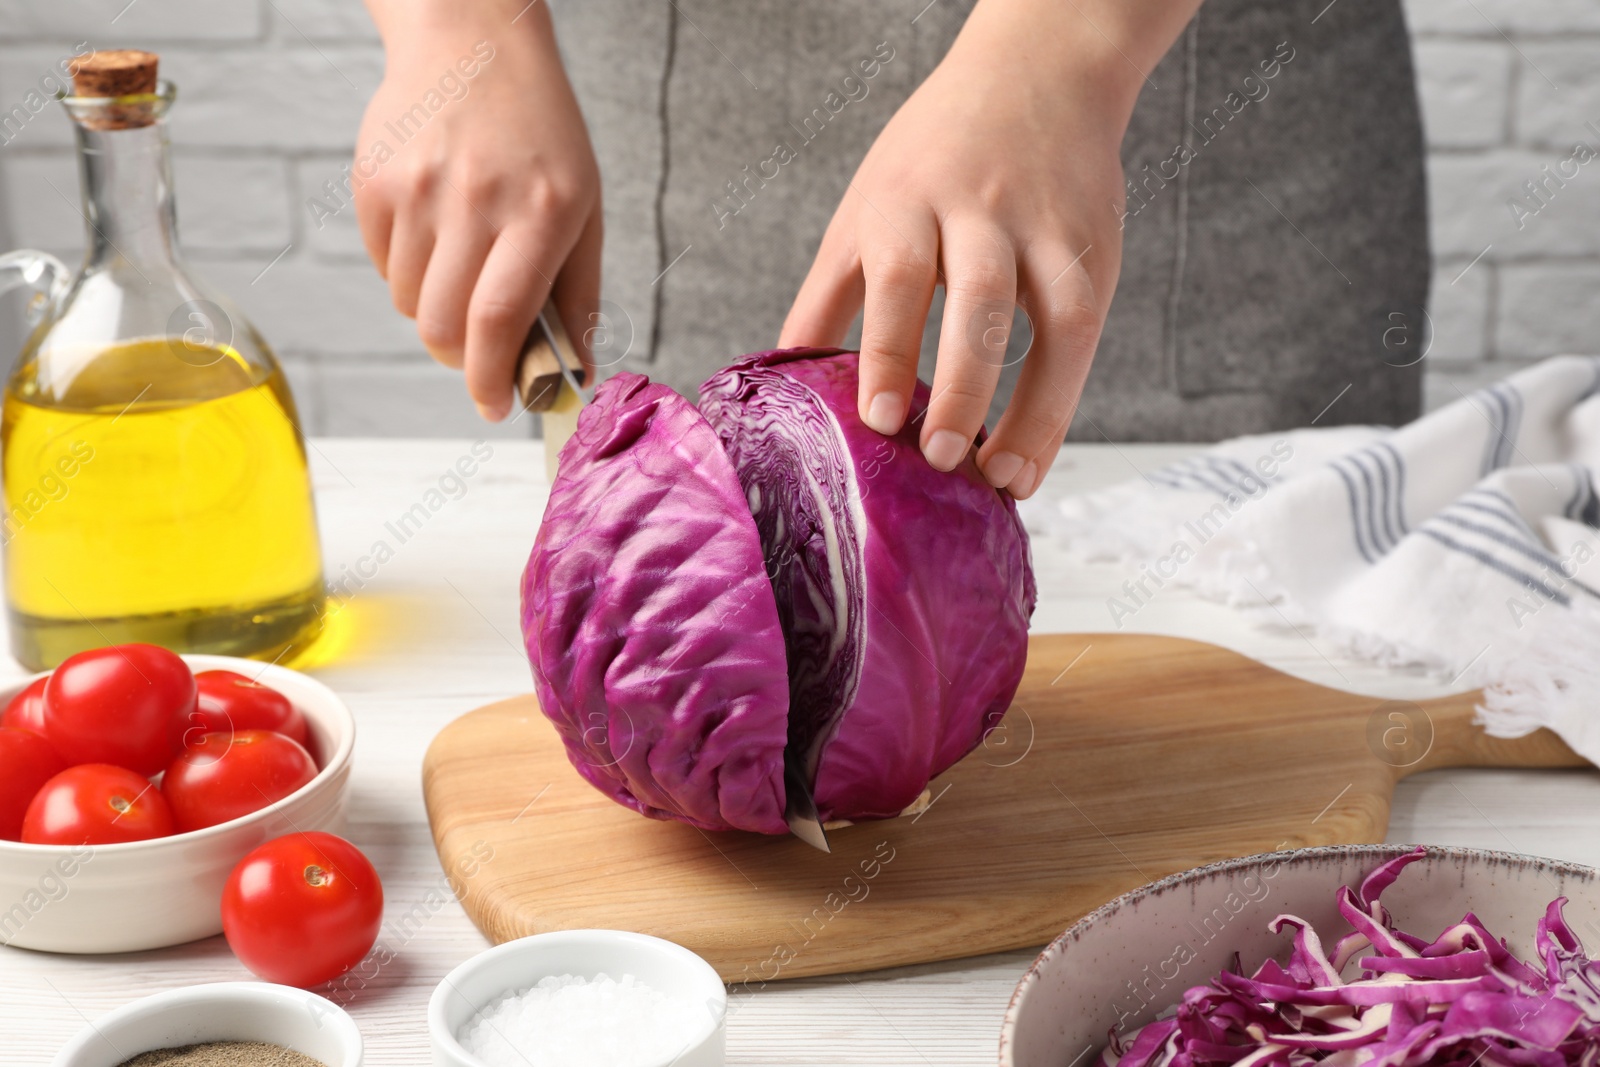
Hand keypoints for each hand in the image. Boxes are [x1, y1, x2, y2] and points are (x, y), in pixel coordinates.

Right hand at [355, 1, 600, 419]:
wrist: (472, 43)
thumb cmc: (541, 136)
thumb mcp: (583, 208)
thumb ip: (578, 297)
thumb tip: (573, 377)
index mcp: (540, 210)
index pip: (499, 320)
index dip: (492, 380)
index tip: (496, 406)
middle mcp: (474, 199)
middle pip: (443, 327)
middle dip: (461, 358)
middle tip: (480, 350)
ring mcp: (416, 188)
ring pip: (408, 303)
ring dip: (434, 310)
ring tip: (464, 265)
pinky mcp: (372, 182)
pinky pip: (380, 267)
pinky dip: (407, 273)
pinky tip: (435, 230)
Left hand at [781, 1, 1190, 498]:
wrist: (1040, 73)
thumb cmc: (935, 156)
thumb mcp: (865, 209)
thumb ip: (828, 295)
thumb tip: (782, 379)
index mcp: (908, 199)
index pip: (900, 276)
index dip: (886, 350)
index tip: (878, 420)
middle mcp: (981, 211)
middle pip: (979, 300)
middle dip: (961, 385)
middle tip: (942, 458)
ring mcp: (1047, 231)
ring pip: (1053, 321)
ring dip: (1031, 407)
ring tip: (1002, 478)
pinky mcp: (1093, 250)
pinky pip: (1084, 335)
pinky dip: (1061, 403)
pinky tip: (1033, 456)